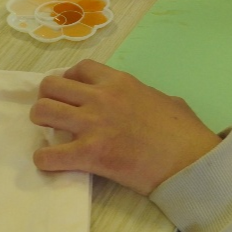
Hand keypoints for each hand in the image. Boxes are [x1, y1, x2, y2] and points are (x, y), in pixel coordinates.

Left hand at [30, 60, 220, 195]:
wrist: (191, 162)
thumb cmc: (185, 134)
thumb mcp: (168, 101)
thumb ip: (148, 96)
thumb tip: (150, 102)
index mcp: (119, 81)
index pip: (79, 69)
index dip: (69, 81)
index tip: (71, 95)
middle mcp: (101, 97)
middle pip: (51, 86)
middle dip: (47, 99)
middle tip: (54, 115)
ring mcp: (93, 124)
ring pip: (43, 112)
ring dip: (41, 123)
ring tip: (49, 135)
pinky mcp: (90, 153)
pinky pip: (49, 154)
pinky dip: (45, 159)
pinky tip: (50, 162)